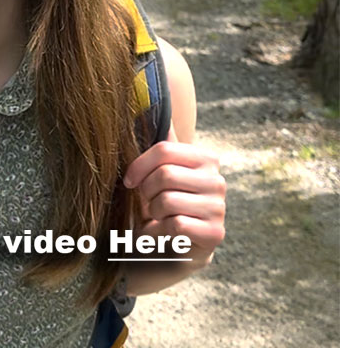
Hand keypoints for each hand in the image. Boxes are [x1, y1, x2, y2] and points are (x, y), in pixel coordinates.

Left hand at [123, 137, 225, 269]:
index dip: (139, 166)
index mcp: (206, 159)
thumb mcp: (162, 172)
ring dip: (152, 214)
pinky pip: (175, 225)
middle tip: (147, 204)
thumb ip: (161, 145)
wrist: (174, 247)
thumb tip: (151, 99)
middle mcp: (217, 181)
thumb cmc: (163, 205)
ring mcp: (219, 208)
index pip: (164, 150)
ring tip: (156, 219)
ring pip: (167, 201)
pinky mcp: (215, 234)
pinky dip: (158, 232)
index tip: (129, 181)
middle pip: (165, 175)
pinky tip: (161, 234)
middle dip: (146, 193)